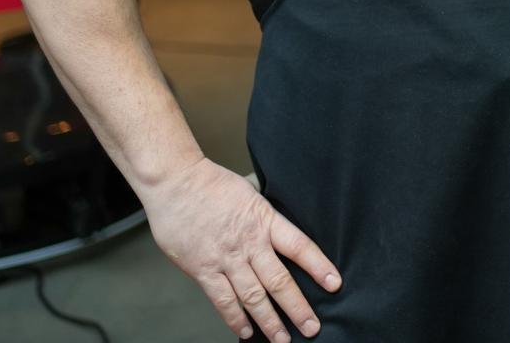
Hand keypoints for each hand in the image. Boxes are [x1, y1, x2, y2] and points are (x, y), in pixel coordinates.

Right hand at [143, 157, 340, 341]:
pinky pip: (222, 300)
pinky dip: (235, 319)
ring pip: (253, 296)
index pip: (299, 246)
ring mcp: (225, 258)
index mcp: (264, 220)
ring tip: (283, 339)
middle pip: (279, 280)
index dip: (318, 266)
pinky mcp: (202, 269)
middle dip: (297, 307)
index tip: (334, 284)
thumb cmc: (211, 184)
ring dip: (269, 321)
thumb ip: (263, 220)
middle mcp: (249, 243)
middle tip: (311, 327)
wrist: (176, 182)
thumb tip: (276, 234)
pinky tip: (245, 331)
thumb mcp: (250, 195)